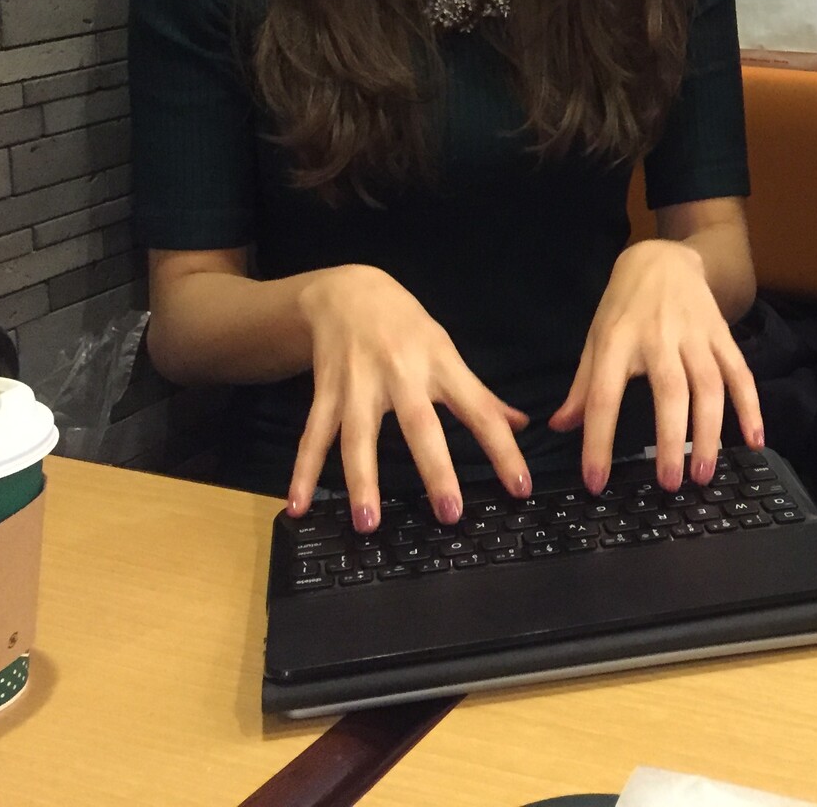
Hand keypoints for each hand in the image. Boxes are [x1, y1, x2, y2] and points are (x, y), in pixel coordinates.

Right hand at [285, 264, 529, 534]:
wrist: (348, 292)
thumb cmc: (406, 327)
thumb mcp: (447, 351)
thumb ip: (480, 394)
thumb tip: (520, 425)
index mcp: (440, 365)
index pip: (480, 411)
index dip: (503, 449)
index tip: (520, 486)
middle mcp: (401, 374)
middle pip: (420, 424)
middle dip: (435, 469)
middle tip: (449, 513)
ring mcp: (359, 384)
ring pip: (359, 436)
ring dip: (362, 481)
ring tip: (367, 524)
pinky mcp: (326, 392)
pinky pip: (313, 436)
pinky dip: (302, 472)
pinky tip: (296, 505)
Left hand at [548, 239, 763, 492]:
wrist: (663, 258)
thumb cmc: (624, 306)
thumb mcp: (596, 339)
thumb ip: (582, 387)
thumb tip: (560, 428)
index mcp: (617, 341)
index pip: (604, 396)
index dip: (597, 440)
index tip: (596, 482)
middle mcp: (658, 336)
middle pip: (669, 392)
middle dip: (671, 440)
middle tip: (669, 484)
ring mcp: (695, 334)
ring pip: (709, 386)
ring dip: (711, 432)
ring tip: (705, 474)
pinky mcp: (721, 333)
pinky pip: (740, 372)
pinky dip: (751, 406)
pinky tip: (754, 440)